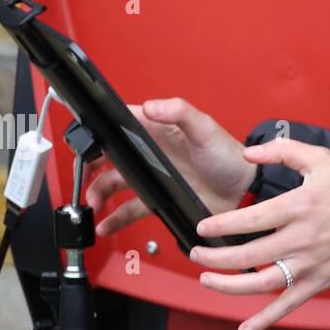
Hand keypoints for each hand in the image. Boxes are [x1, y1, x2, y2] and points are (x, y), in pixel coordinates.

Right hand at [83, 97, 253, 236]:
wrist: (245, 192)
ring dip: (99, 192)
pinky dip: (114, 217)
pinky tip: (105, 223)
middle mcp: (154, 152)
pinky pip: (130, 208)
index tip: (84, 136)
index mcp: (162, 128)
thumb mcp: (205, 129)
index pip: (124, 121)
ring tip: (92, 202)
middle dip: (93, 164)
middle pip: (112, 155)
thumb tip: (150, 105)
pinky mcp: (160, 198)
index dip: (102, 127)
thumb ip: (179, 112)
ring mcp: (156, 176)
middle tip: (84, 174)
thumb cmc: (230, 156)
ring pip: (116, 182)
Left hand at [188, 137, 329, 329]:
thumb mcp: (321, 159)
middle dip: (214, 257)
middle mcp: (301, 239)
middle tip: (196, 254)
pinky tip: (245, 328)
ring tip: (207, 281)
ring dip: (228, 286)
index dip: (221, 225)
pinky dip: (265, 320)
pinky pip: (287, 305)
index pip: (251, 219)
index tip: (202, 228)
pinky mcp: (318, 282)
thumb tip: (249, 153)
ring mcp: (309, 264)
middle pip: (248, 255)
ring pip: (261, 284)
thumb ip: (284, 150)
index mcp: (299, 207)